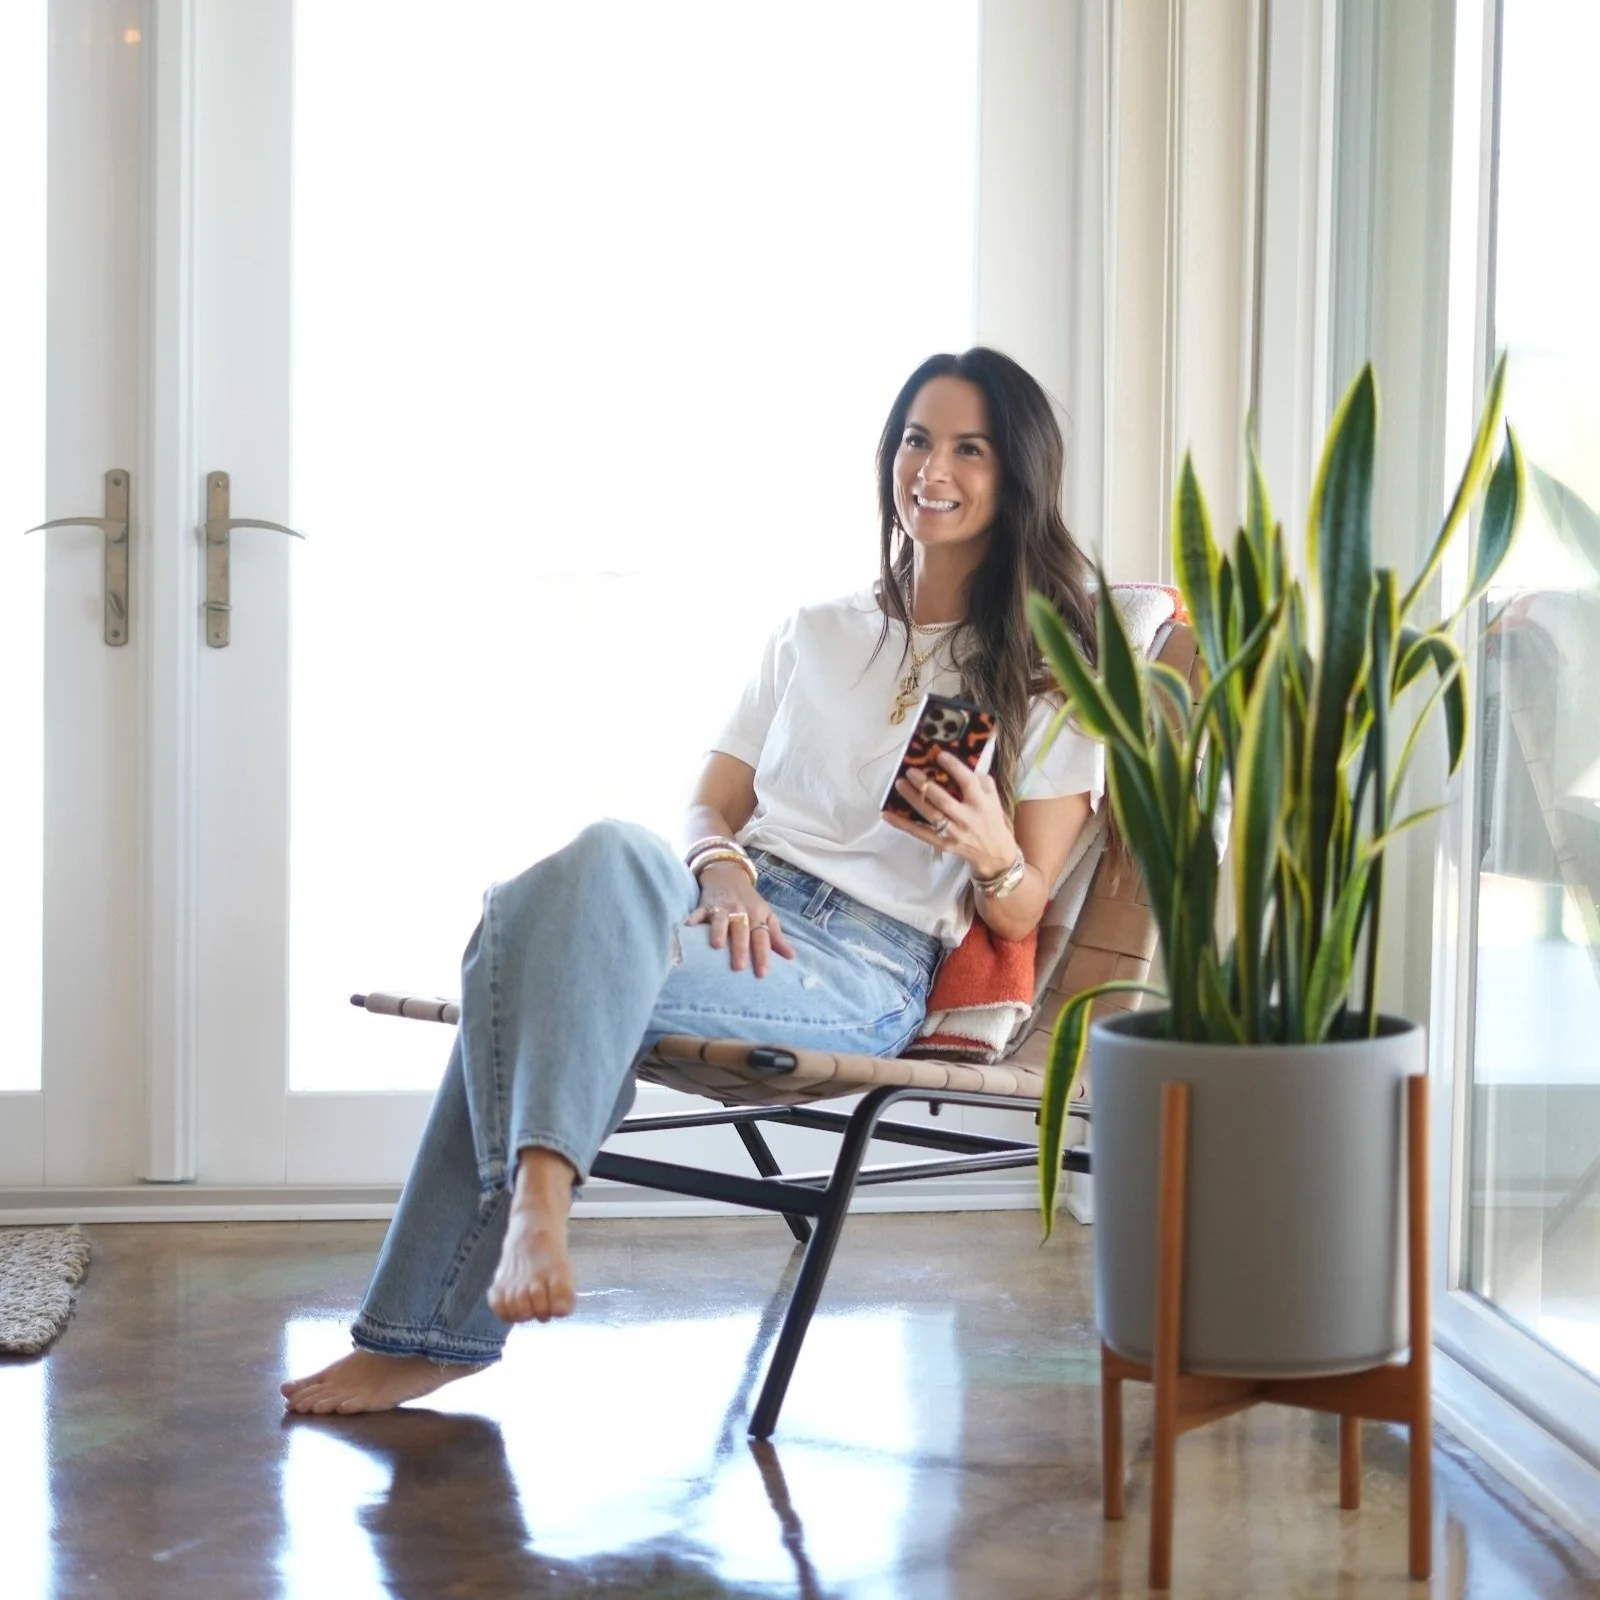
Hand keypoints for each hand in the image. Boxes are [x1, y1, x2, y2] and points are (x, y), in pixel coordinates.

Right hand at [685, 862, 796, 976]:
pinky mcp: (706, 903)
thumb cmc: (750, 902)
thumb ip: (776, 937)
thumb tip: (792, 957)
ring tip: (715, 946)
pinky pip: (699, 910)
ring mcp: (723, 907)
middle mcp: (741, 911)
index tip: (763, 974)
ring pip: (721, 919)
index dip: (763, 955)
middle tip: (739, 967)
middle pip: (742, 931)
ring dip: (718, 931)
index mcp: (757, 916)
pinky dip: (694, 917)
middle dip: (740, 948)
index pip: (762, 937)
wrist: (729, 876)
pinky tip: (688, 925)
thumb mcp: (767, 916)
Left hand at [884, 751, 1019, 879]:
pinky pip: (920, 833)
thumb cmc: (991, 819)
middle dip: (925, 785)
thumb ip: (980, 779)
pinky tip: (887, 815)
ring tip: (899, 784)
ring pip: (930, 815)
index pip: (967, 782)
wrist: (994, 854)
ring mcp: (954, 832)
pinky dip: (902, 824)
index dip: (954, 767)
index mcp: (981, 802)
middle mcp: (967, 817)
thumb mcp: (993, 797)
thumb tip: (961, 763)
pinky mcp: (943, 844)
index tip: (939, 755)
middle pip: (943, 800)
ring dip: (913, 799)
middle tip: (910, 771)